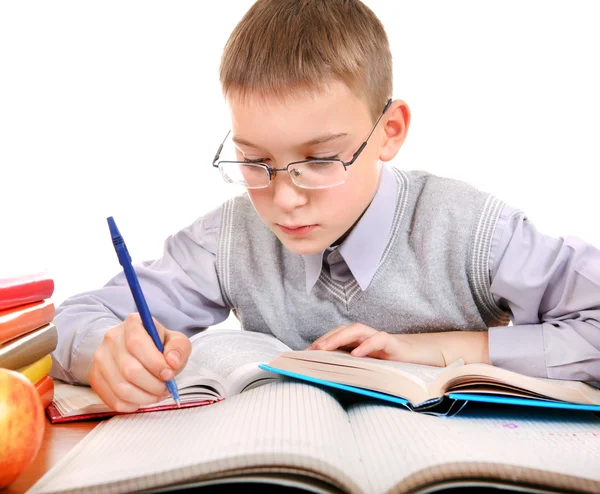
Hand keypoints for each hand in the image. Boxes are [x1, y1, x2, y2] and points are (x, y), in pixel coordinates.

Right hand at [89, 313, 191, 411]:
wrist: (138, 350)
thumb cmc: (159, 346)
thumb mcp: (176, 341)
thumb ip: (179, 348)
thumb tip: (172, 362)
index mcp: (133, 324)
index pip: (137, 343)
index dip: (155, 363)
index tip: (169, 374)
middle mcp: (112, 338)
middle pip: (129, 369)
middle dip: (153, 385)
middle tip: (166, 388)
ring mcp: (101, 358)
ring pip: (121, 388)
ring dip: (144, 397)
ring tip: (157, 394)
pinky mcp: (95, 377)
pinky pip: (113, 400)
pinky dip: (132, 404)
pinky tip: (143, 398)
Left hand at [307, 323, 490, 366]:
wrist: (434, 358)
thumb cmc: (403, 366)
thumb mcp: (377, 370)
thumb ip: (360, 371)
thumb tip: (336, 381)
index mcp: (364, 344)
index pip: (338, 338)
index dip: (322, 343)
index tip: (304, 355)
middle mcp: (370, 338)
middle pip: (343, 331)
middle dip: (325, 339)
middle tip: (310, 351)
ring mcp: (382, 340)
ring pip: (356, 331)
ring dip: (338, 338)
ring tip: (324, 349)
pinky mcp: (396, 345)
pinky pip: (379, 340)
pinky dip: (367, 345)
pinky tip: (356, 354)